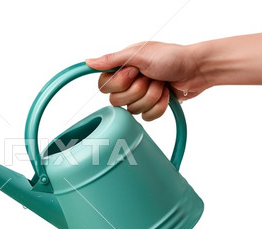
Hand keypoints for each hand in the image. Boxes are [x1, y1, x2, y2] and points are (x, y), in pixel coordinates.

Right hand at [86, 42, 207, 120]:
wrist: (197, 70)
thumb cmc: (171, 57)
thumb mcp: (139, 54)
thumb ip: (112, 59)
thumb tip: (88, 62)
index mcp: (121, 69)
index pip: (104, 87)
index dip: (119, 83)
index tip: (134, 72)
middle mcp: (128, 83)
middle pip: (118, 101)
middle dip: (139, 89)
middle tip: (150, 76)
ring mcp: (139, 97)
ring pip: (133, 110)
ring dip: (152, 96)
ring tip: (162, 83)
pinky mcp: (151, 107)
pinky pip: (146, 118)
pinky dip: (159, 106)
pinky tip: (166, 94)